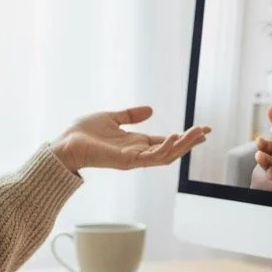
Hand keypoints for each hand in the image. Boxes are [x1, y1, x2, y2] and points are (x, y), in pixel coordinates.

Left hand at [52, 106, 210, 172]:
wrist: (65, 144)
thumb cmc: (83, 133)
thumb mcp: (111, 118)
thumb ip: (130, 116)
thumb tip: (151, 109)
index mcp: (136, 144)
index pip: (166, 142)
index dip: (184, 137)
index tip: (202, 129)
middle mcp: (137, 153)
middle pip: (171, 151)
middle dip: (189, 142)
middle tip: (206, 131)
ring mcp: (133, 159)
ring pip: (166, 156)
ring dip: (183, 145)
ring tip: (197, 133)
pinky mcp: (126, 161)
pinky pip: (151, 157)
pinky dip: (164, 147)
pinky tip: (174, 136)